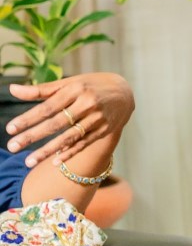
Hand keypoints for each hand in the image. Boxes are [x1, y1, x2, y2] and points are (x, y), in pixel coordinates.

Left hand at [6, 73, 133, 166]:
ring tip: (28, 161)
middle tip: (12, 146)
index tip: (10, 129)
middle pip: (56, 123)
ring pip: (69, 137)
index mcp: (75, 89)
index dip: (28, 118)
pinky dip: (70, 152)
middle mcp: (87, 104)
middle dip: (33, 136)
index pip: (47, 107)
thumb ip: (41, 89)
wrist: (125, 93)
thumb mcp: (69, 83)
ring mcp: (97, 119)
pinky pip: (84, 143)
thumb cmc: (90, 86)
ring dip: (48, 150)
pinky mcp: (104, 130)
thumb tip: (12, 90)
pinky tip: (55, 162)